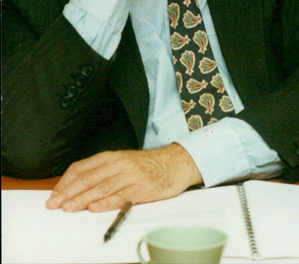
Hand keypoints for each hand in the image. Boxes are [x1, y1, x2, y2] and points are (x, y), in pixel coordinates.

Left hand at [45, 144, 201, 211]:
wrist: (177, 163)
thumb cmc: (149, 165)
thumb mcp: (124, 162)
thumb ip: (103, 171)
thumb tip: (78, 187)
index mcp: (113, 156)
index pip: (82, 168)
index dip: (65, 182)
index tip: (54, 194)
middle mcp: (120, 164)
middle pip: (88, 178)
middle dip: (68, 192)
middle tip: (54, 204)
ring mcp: (131, 176)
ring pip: (101, 187)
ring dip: (82, 199)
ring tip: (68, 208)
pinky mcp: (142, 188)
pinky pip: (120, 196)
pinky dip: (106, 202)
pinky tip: (94, 207)